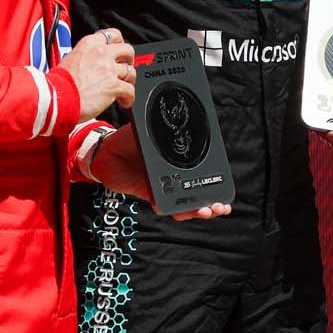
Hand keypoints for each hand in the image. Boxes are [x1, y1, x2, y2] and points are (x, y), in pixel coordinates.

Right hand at [56, 28, 134, 118]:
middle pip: (127, 50)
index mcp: (89, 44)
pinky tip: (124, 102)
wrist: (56, 98)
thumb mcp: (69, 60)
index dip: (118, 44)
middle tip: (124, 68)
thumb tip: (92, 63)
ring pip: (131, 71)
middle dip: (128, 60)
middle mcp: (101, 53)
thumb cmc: (57, 84)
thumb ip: (85, 57)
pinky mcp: (114, 86)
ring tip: (123, 88)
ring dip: (129, 80)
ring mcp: (109, 69)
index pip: (113, 35)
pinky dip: (129, 98)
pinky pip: (130, 90)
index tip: (118, 51)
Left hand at [87, 126, 231, 220]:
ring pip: (183, 204)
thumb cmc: (129, 138)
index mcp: (176, 163)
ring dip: (197, 210)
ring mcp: (162, 187)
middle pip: (197, 194)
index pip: (200, 175)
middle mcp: (172, 177)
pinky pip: (163, 205)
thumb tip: (181, 121)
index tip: (226, 189)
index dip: (215, 183)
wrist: (105, 150)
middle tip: (221, 205)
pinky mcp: (148, 194)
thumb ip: (164, 131)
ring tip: (208, 211)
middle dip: (212, 202)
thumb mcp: (151, 130)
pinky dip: (173, 210)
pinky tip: (182, 211)